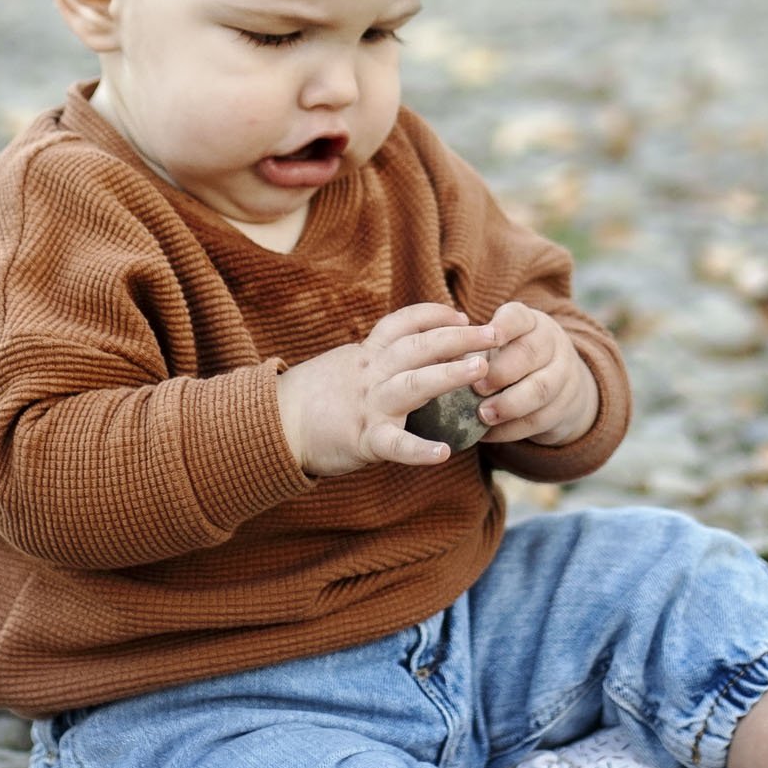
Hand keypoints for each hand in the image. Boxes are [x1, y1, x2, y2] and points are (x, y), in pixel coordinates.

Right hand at [276, 304, 497, 477]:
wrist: (271, 424)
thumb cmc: (311, 398)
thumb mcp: (343, 366)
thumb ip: (373, 359)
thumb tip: (403, 352)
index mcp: (367, 355)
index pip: (403, 324)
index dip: (434, 316)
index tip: (461, 314)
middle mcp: (371, 373)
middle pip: (420, 346)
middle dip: (460, 337)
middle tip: (496, 333)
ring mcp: (368, 404)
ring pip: (414, 383)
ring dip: (450, 373)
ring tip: (482, 369)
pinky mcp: (362, 438)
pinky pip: (394, 444)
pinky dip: (420, 449)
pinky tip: (444, 454)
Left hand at [476, 300, 599, 447]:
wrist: (558, 385)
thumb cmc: (509, 361)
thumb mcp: (495, 347)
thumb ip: (468, 351)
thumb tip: (432, 360)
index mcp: (528, 322)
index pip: (518, 317)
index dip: (502, 328)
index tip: (483, 338)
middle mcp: (550, 343)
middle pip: (530, 352)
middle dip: (501, 371)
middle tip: (477, 387)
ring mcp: (563, 374)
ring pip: (540, 389)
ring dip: (509, 404)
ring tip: (483, 415)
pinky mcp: (566, 405)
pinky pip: (540, 419)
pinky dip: (512, 429)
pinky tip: (488, 434)